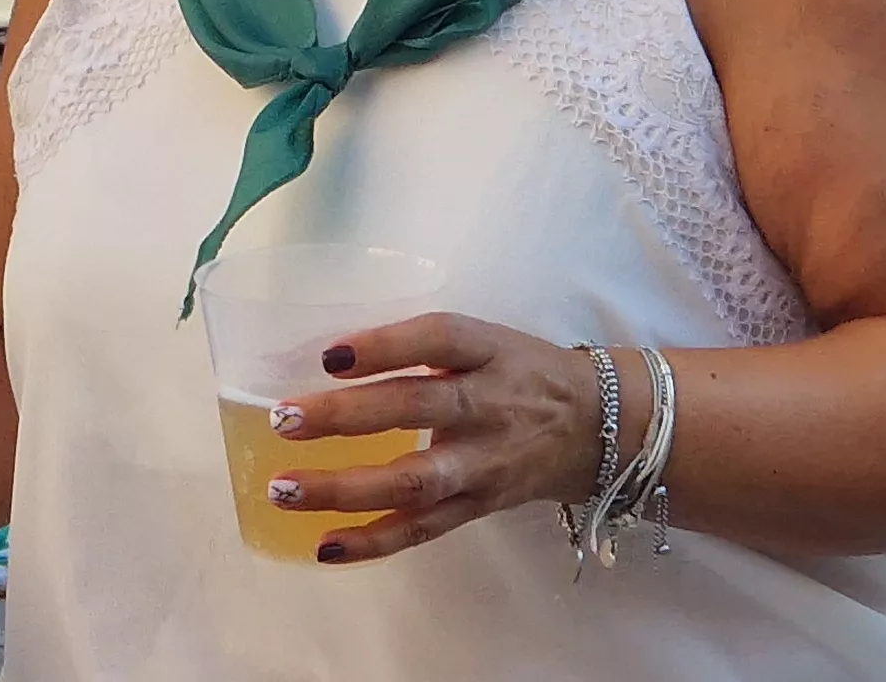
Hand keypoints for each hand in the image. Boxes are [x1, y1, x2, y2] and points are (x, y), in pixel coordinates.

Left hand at [257, 312, 604, 564]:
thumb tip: (324, 358)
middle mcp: (488, 406)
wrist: (602, 427)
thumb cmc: (521, 372)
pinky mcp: (479, 506)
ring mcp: (484, 463)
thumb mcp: (484, 339)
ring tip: (284, 490)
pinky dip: (373, 542)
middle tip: (284, 419)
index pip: (438, 339)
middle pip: (415, 409)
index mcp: (487, 351)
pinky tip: (324, 546)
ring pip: (414, 481)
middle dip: (346, 416)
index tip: (329, 355)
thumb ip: (419, 347)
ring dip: (345, 489)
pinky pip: (423, 528)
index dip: (385, 346)